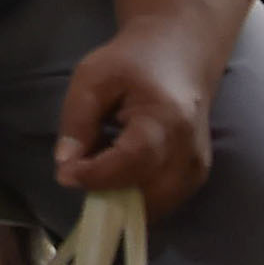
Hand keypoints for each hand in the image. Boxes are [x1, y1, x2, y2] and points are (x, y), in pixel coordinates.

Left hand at [54, 22, 222, 215]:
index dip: (97, 174)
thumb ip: (77, 120)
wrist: (178, 58)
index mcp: (167, 119)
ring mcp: (198, 168)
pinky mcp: (196, 178)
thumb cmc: (132, 64)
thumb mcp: (92, 78)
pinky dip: (135, 196)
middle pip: (148, 194)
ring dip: (121, 198)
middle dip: (107, 192)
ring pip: (156, 206)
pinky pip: (162, 202)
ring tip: (99, 164)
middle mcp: (190, 151)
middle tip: (79, 171)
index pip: (134, 160)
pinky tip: (117, 169)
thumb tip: (65, 165)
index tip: (65, 175)